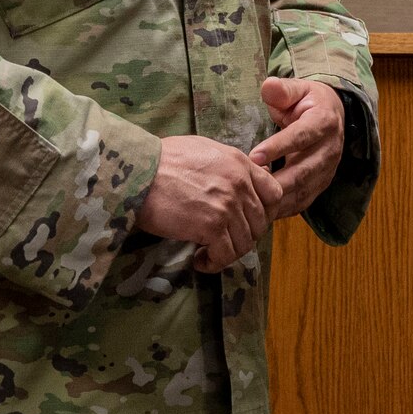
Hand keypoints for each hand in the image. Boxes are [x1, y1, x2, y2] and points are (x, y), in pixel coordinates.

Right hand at [138, 134, 285, 273]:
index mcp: (240, 163)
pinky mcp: (211, 226)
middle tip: (225, 242)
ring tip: (210, 254)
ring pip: (245, 242)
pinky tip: (200, 260)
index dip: (265, 212)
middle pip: (261, 222)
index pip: (274, 193)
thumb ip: (227, 166)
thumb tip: (234, 182)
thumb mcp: (205, 150)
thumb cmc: (162, 159)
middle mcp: (240, 184)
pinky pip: (225, 255)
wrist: (138, 171)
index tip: (249, 222)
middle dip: (245, 236)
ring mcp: (228, 206)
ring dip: (229, 253)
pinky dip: (214, 263)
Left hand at [249, 77, 346, 220]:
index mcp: (324, 121)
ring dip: (278, 199)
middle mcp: (330, 148)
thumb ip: (282, 89)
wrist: (332, 114)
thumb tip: (269, 87)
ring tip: (251, 201)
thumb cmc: (306, 101)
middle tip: (246, 187)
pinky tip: (261, 209)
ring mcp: (328, 169)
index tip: (253, 157)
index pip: (301, 136)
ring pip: (303, 190)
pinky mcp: (322, 184)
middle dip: (275, 181)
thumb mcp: (296, 88)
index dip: (278, 147)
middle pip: (303, 170)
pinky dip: (283, 208)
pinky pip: (303, 202)